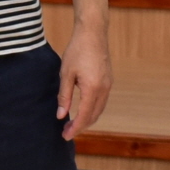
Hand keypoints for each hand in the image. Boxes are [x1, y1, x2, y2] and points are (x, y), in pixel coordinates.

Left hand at [57, 21, 111, 139]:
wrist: (93, 33)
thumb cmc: (77, 50)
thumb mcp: (65, 74)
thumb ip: (64, 96)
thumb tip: (61, 115)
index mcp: (93, 89)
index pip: (84, 116)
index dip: (75, 128)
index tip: (65, 136)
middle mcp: (104, 89)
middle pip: (94, 116)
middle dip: (81, 126)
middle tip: (66, 132)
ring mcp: (108, 85)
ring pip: (99, 110)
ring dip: (87, 119)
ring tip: (73, 123)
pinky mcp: (108, 81)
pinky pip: (102, 101)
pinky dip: (93, 110)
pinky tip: (83, 110)